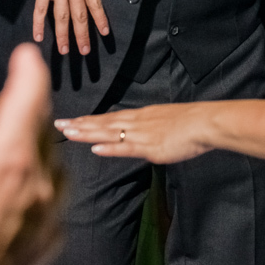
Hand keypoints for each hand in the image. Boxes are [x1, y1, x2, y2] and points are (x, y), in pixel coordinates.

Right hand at [0, 45, 59, 264]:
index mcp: (9, 154)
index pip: (30, 96)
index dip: (29, 69)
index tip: (25, 53)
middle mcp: (37, 180)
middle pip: (43, 130)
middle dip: (33, 106)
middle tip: (21, 93)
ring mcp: (44, 214)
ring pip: (54, 168)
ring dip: (42, 148)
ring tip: (27, 142)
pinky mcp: (43, 242)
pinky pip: (53, 206)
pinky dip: (44, 189)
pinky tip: (31, 193)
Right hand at [5, 0, 108, 54]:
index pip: (95, 2)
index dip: (100, 19)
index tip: (105, 33)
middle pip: (81, 14)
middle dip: (83, 35)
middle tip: (85, 52)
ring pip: (63, 16)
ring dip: (64, 35)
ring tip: (65, 51)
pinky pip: (42, 9)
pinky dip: (40, 24)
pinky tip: (39, 36)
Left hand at [56, 102, 211, 164]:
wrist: (205, 122)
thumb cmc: (191, 122)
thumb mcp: (165, 122)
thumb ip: (150, 128)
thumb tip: (140, 134)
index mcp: (141, 116)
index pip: (109, 118)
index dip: (89, 120)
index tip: (71, 120)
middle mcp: (137, 122)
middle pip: (103, 123)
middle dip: (80, 124)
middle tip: (59, 123)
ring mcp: (142, 134)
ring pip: (109, 132)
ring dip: (87, 133)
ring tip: (67, 132)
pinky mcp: (151, 146)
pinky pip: (127, 147)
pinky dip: (111, 147)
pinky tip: (95, 148)